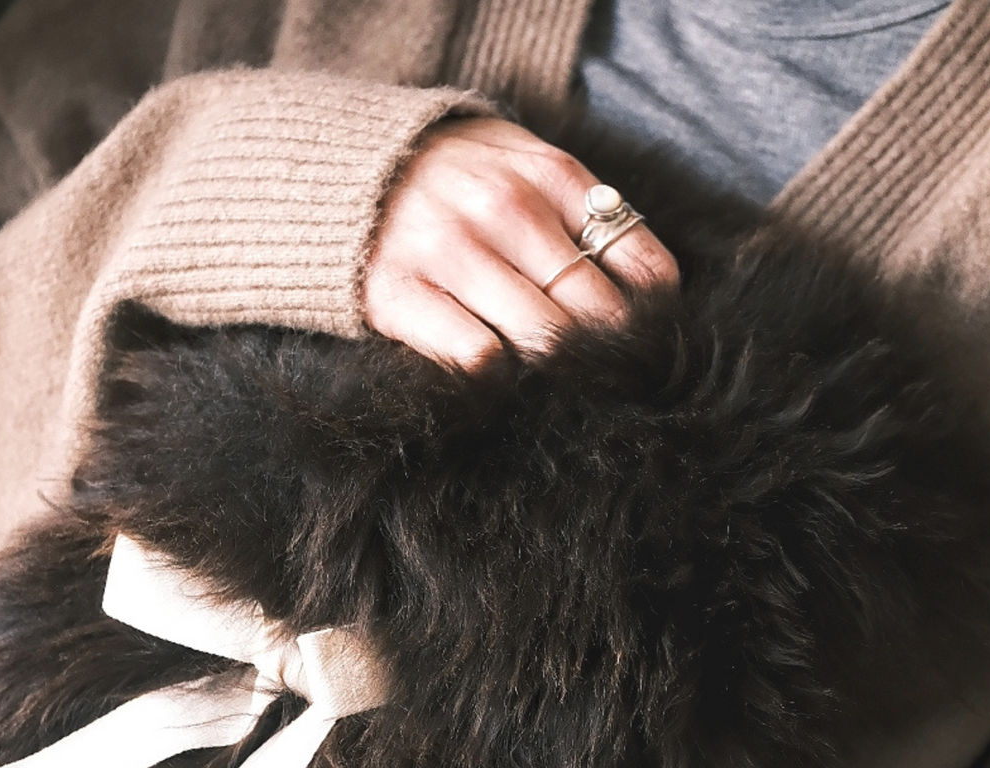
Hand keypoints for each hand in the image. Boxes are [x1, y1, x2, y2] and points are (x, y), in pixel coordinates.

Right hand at [364, 116, 678, 370]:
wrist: (339, 171)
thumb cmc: (452, 184)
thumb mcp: (525, 166)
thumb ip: (580, 214)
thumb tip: (645, 295)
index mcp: (552, 176)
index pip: (640, 266)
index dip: (650, 319)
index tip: (639, 343)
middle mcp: (508, 208)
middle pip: (596, 314)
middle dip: (604, 356)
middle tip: (596, 378)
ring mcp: (453, 251)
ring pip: (545, 339)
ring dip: (553, 370)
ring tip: (547, 378)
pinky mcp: (403, 294)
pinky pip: (479, 358)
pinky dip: (495, 378)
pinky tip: (492, 373)